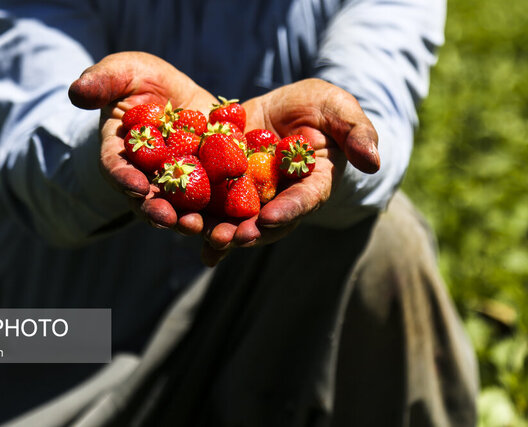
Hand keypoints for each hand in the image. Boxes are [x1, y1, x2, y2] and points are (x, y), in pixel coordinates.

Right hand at [68, 52, 216, 234]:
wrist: (175, 94)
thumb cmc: (140, 81)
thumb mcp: (123, 72)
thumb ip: (102, 81)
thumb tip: (76, 92)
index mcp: (119, 152)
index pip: (115, 168)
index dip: (122, 178)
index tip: (134, 187)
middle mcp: (143, 175)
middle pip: (146, 197)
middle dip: (155, 209)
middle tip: (166, 219)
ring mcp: (174, 183)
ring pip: (177, 207)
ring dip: (185, 219)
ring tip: (196, 226)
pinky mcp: (203, 183)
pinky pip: (210, 201)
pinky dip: (216, 213)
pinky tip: (228, 221)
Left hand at [201, 78, 379, 265]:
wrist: (283, 109)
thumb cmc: (318, 108)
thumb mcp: (338, 108)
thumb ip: (357, 132)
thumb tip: (374, 162)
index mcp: (313, 182)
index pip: (305, 200)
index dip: (289, 210)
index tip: (269, 217)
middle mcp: (282, 198)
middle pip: (267, 222)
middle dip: (249, 232)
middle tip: (231, 238)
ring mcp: (254, 197)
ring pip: (238, 220)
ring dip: (221, 232)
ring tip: (202, 235)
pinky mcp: (228, 187)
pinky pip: (213, 206)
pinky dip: (199, 219)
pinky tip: (180, 227)